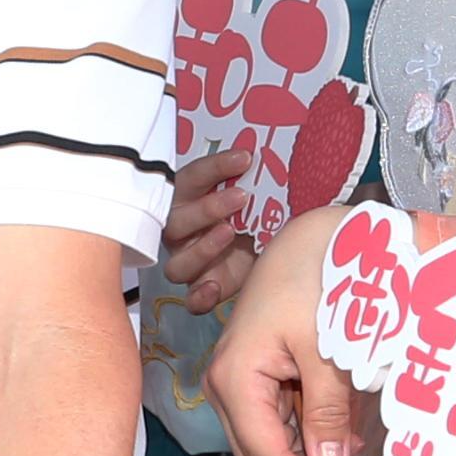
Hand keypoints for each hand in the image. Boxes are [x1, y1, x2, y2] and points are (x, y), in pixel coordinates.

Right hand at [158, 148, 255, 315]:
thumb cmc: (256, 216)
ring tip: (230, 233)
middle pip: (176, 221)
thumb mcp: (260, 195)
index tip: (244, 158)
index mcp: (190, 200)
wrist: (271, 251)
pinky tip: (215, 288)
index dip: (214, 168)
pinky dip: (199, 296)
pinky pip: (190, 299)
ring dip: (202, 249)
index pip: (191, 179)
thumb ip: (260, 179)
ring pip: (178, 263)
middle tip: (242, 197)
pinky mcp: (203, 288)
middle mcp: (183, 232)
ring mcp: (189, 262)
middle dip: (207, 208)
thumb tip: (278, 156)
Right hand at [206, 201, 367, 455]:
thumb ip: (327, 413)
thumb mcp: (328, 354)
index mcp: (235, 380)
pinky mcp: (253, 371)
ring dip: (305, 452)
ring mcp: (236, 378)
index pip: (264, 455)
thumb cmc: (316, 286)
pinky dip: (305, 427)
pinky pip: (275, 415)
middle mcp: (226, 385)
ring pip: (266, 437)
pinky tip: (338, 428)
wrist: (312, 238)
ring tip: (350, 454)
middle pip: (257, 453)